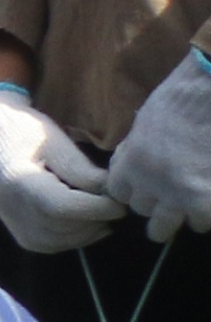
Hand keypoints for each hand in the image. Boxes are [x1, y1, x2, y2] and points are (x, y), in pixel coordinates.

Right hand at [0, 82, 128, 253]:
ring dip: (89, 230)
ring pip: (63, 241)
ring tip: (104, 210)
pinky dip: (75, 237)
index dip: (99, 208)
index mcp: (20, 184)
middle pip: (67, 228)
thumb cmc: (23, 132)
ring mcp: (15, 226)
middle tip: (117, 202)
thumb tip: (112, 191)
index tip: (123, 200)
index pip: (65, 208)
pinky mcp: (19, 234)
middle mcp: (14, 212)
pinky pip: (53, 245)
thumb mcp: (54, 141)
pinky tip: (87, 222)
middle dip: (98, 218)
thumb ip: (80, 169)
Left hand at [104, 53, 210, 243]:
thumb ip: (134, 149)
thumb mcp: (146, 121)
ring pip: (170, 225)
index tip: (149, 185)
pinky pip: (202, 221)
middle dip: (158, 203)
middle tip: (177, 191)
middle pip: (144, 211)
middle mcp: (150, 184)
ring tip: (196, 201)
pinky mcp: (206, 200)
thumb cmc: (186, 96)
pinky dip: (207, 214)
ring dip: (183, 214)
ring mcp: (179, 195)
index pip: (119, 194)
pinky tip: (210, 200)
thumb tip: (125, 162)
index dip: (136, 189)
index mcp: (131, 163)